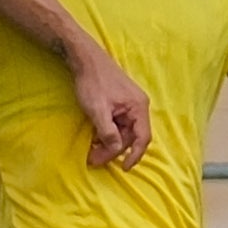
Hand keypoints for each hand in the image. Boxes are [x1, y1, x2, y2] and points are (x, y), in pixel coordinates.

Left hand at [69, 47, 151, 169]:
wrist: (85, 59)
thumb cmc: (93, 81)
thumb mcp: (97, 110)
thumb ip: (107, 131)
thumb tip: (114, 150)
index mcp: (138, 107)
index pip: (143, 138)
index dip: (135, 155)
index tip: (124, 168)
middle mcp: (138, 107)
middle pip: (130, 137)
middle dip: (113, 150)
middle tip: (93, 159)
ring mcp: (128, 105)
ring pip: (122, 132)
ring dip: (108, 143)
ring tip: (91, 151)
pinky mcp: (119, 103)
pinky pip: (116, 124)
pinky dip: (106, 133)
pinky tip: (94, 138)